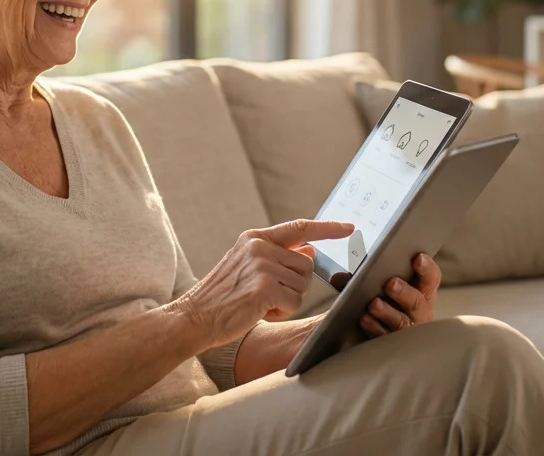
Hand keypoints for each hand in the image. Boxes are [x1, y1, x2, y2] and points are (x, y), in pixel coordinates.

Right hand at [175, 219, 353, 345]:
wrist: (194, 317)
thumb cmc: (222, 296)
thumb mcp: (249, 267)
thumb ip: (278, 256)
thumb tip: (309, 249)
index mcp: (255, 238)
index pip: (299, 228)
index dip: (327, 228)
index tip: (349, 227)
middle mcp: (259, 247)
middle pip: (307, 264)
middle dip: (296, 285)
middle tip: (268, 295)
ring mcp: (262, 265)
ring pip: (303, 285)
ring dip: (288, 300)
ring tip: (259, 302)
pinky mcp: (264, 287)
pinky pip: (295, 302)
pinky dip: (282, 312)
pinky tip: (259, 311)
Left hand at [359, 253, 441, 337]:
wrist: (382, 337)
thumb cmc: (387, 303)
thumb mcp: (383, 286)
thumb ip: (367, 277)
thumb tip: (341, 277)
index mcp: (422, 292)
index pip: (431, 278)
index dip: (427, 269)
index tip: (418, 258)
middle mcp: (420, 311)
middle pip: (417, 301)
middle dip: (404, 292)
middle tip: (391, 283)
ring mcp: (408, 329)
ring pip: (401, 321)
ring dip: (388, 311)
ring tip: (374, 303)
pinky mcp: (393, 343)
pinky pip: (385, 336)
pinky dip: (374, 327)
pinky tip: (365, 319)